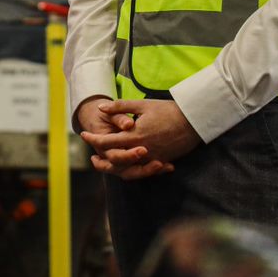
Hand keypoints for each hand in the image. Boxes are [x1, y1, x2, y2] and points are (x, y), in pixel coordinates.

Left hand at [80, 99, 200, 180]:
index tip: (83, 135)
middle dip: (100, 159)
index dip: (92, 139)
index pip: (106, 142)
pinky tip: (126, 166)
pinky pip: (142, 171)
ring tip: (105, 164)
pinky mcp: (161, 161)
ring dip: (113, 169)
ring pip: (127, 170)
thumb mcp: (142, 104)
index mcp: (134, 135)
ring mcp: (152, 158)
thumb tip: (100, 108)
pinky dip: (132, 170)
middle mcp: (141, 150)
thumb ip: (120, 107)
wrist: (194, 120)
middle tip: (91, 155)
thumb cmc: (168, 110)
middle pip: (114, 161)